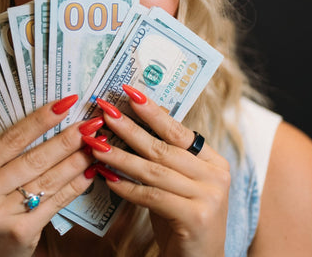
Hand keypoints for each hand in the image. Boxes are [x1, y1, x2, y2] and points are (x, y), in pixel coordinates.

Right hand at [0, 96, 93, 256]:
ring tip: (96, 144)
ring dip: (77, 159)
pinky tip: (90, 172)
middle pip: (35, 158)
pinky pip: (55, 202)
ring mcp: (1, 215)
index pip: (12, 138)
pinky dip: (75, 185)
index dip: (41, 119)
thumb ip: (5, 157)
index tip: (65, 103)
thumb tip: (48, 123)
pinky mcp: (21, 233)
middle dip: (68, 138)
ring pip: (49, 179)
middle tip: (91, 123)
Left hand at [86, 90, 230, 256]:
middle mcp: (216, 175)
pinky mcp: (196, 218)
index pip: (178, 130)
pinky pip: (151, 196)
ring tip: (95, 143)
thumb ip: (164, 156)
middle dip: (129, 128)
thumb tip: (134, 119)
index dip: (152, 111)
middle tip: (104, 111)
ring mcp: (209, 197)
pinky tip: (105, 177)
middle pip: (163, 147)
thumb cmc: (182, 217)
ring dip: (120, 156)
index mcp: (213, 160)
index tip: (128, 92)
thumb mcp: (178, 182)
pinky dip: (126, 186)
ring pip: (153, 170)